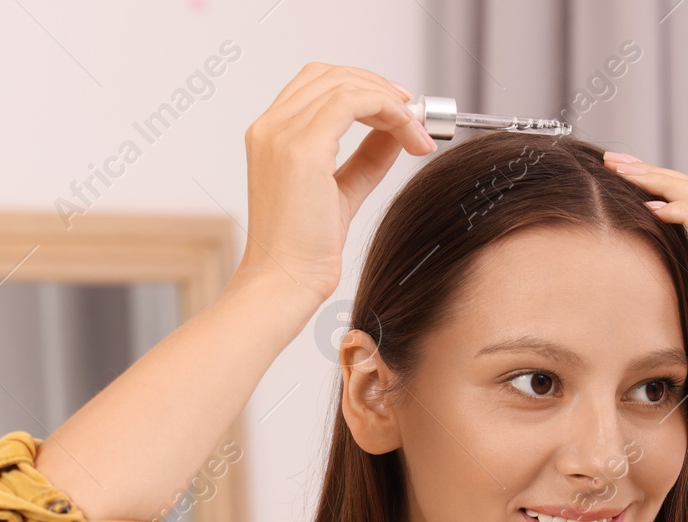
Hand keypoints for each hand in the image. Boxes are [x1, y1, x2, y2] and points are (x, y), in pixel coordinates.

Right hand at [233, 63, 436, 303]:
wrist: (285, 281)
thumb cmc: (305, 249)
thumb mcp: (343, 191)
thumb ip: (366, 158)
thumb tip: (395, 133)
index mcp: (271, 135)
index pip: (317, 84)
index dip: (362, 86)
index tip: (398, 107)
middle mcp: (271, 127)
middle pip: (331, 75)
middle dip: (379, 88)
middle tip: (414, 114)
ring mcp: (282, 134)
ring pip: (346, 85)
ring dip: (391, 102)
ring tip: (417, 131)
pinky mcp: (302, 148)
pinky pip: (354, 103)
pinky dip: (389, 111)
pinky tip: (408, 134)